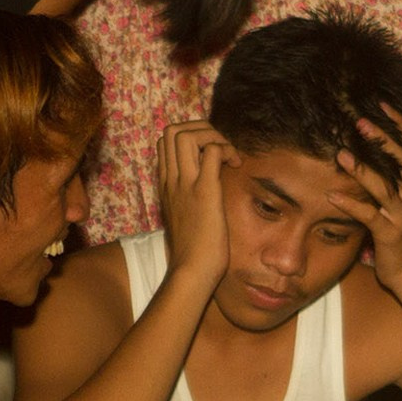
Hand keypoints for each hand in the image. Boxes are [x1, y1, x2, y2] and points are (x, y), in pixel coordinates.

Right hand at [156, 121, 236, 291]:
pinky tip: (236, 166)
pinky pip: (212, 152)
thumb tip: (211, 186)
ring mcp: (185, 184)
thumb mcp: (186, 217)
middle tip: (220, 148)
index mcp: (166, 185)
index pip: (165, 142)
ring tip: (228, 155)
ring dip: (213, 135)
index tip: (210, 154)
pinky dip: (226, 150)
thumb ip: (191, 197)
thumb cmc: (194, 251)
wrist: (192, 271)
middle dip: (201, 129)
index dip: (190, 137)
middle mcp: (171, 180)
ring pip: (186, 134)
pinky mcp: (204, 192)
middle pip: (172, 130)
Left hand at [328, 105, 401, 285]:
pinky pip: (369, 215)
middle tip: (359, 122)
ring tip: (341, 155)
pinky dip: (349, 205)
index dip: (401, 123)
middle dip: (381, 138)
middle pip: (400, 159)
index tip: (382, 105)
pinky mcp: (389, 233)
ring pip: (384, 186)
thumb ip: (392, 181)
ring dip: (361, 169)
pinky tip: (331, 196)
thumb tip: (371, 157)